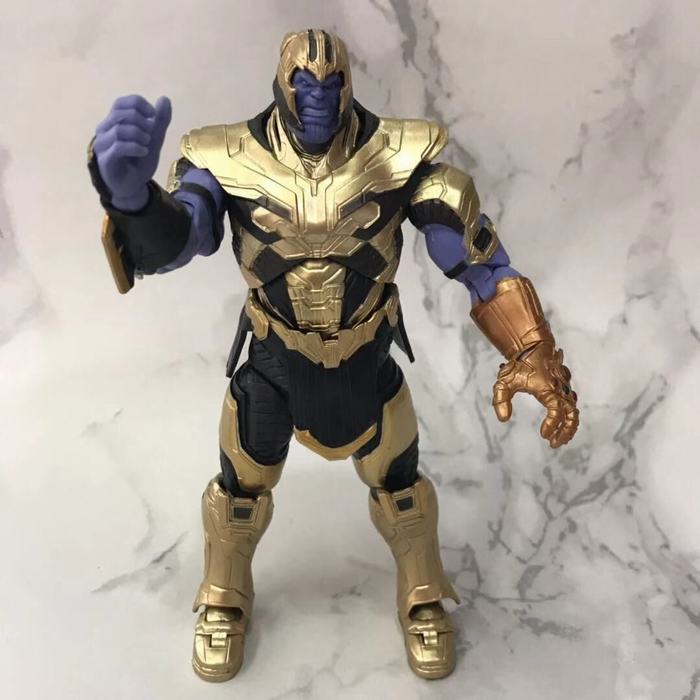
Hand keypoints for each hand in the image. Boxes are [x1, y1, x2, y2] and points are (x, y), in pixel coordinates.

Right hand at [93, 95, 171, 209]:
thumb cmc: (139, 161)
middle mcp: (105, 129)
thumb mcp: (154, 139)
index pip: (122, 102)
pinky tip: (144, 152)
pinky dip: (135, 147)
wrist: (133, 186)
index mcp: (114, 121)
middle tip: (151, 134)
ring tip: (148, 144)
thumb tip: (165, 98)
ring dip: (139, 134)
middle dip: (141, 121)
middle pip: (120, 113)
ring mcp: (103, 144)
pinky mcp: (105, 159)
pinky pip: (118, 146)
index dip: (139, 105)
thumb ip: (159, 121)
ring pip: (119, 129)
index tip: (154, 116)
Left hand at [492, 341, 578, 447]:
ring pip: (573, 412)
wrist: (533, 346)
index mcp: (549, 389)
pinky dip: (569, 418)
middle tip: (553, 444)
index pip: (556, 412)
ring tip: (558, 441)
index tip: (543, 435)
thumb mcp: (504, 382)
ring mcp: (564, 389)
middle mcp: (560, 390)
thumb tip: (503, 419)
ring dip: (568, 428)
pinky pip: (571, 406)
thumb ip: (501, 401)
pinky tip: (561, 428)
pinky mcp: (564, 388)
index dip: (552, 425)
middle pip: (571, 415)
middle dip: (564, 432)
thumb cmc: (519, 364)